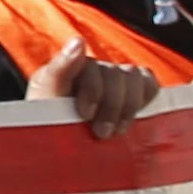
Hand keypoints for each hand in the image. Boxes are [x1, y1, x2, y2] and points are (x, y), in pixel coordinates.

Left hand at [26, 34, 163, 138]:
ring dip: (128, 106)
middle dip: (110, 106)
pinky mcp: (133, 88)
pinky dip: (145, 98)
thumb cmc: (51, 128)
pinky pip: (148, 83)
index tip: (86, 114)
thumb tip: (78, 41)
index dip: (91, 89)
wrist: (65, 151)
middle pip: (113, 74)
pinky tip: (134, 116)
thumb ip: (58, 72)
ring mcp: (114, 77)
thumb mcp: (44, 105)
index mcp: (66, 69)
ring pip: (133, 78)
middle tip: (102, 133)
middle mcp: (92, 69)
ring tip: (117, 130)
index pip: (85, 64)